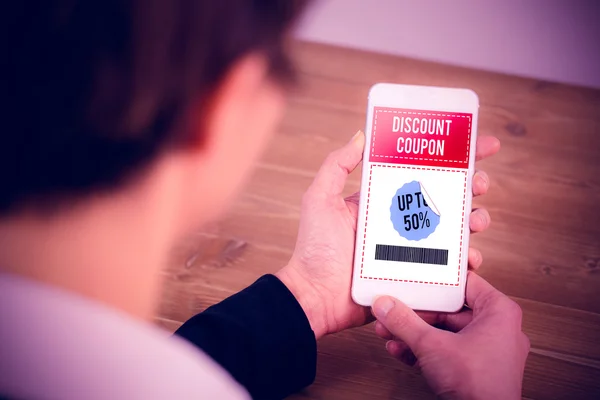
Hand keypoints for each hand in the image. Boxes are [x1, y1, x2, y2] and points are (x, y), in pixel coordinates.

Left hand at [276, 130, 499, 338]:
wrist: (315, 297)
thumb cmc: (315, 249)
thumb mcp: (320, 200)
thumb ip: (336, 166)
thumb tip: (361, 136)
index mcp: (382, 200)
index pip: (421, 172)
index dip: (451, 158)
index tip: (478, 145)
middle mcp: (400, 221)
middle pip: (445, 198)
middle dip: (471, 186)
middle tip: (480, 182)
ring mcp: (410, 249)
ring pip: (454, 230)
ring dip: (474, 220)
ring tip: (477, 220)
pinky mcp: (416, 274)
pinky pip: (449, 266)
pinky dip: (466, 261)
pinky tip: (471, 258)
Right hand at [372, 272, 529, 399]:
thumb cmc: (481, 387)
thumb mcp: (432, 346)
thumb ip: (404, 322)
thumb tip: (387, 306)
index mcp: (499, 312)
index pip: (465, 283)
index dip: (437, 281)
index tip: (418, 277)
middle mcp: (497, 329)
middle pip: (448, 310)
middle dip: (416, 313)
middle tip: (396, 308)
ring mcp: (487, 351)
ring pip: (444, 332)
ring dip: (415, 332)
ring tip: (392, 330)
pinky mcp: (475, 369)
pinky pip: (447, 350)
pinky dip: (424, 349)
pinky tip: (402, 349)